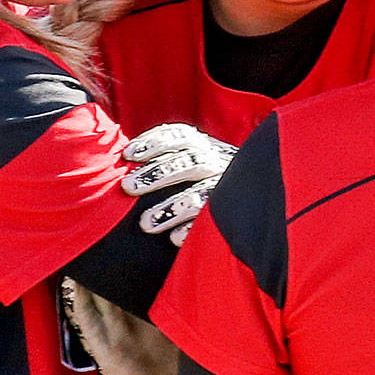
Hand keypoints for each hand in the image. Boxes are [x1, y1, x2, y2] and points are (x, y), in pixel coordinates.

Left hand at [121, 124, 235, 245]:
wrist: (250, 197)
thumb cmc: (202, 179)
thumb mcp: (192, 159)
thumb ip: (166, 157)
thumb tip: (124, 157)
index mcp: (204, 146)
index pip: (181, 136)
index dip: (154, 142)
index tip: (129, 154)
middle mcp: (217, 162)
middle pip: (188, 163)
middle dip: (156, 174)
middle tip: (128, 187)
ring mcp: (225, 188)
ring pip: (198, 195)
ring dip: (170, 209)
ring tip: (145, 224)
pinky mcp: (231, 214)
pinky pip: (211, 223)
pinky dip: (191, 228)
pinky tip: (173, 238)